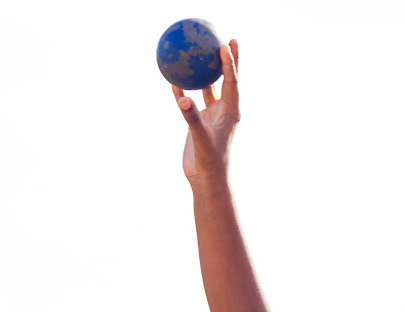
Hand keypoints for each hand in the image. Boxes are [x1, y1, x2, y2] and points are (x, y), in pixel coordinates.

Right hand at [173, 39, 240, 186]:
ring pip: (209, 87)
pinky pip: (192, 100)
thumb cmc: (210, 161)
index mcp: (231, 112)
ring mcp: (212, 115)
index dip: (229, 63)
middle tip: (228, 39)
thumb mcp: (201, 139)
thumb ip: (192, 118)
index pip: (231, 82)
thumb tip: (183, 98)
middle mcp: (223, 110)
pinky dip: (185, 89)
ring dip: (207, 71)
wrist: (206, 178)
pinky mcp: (200, 121)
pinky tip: (174, 79)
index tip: (226, 45)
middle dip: (228, 60)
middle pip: (226, 79)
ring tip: (203, 52)